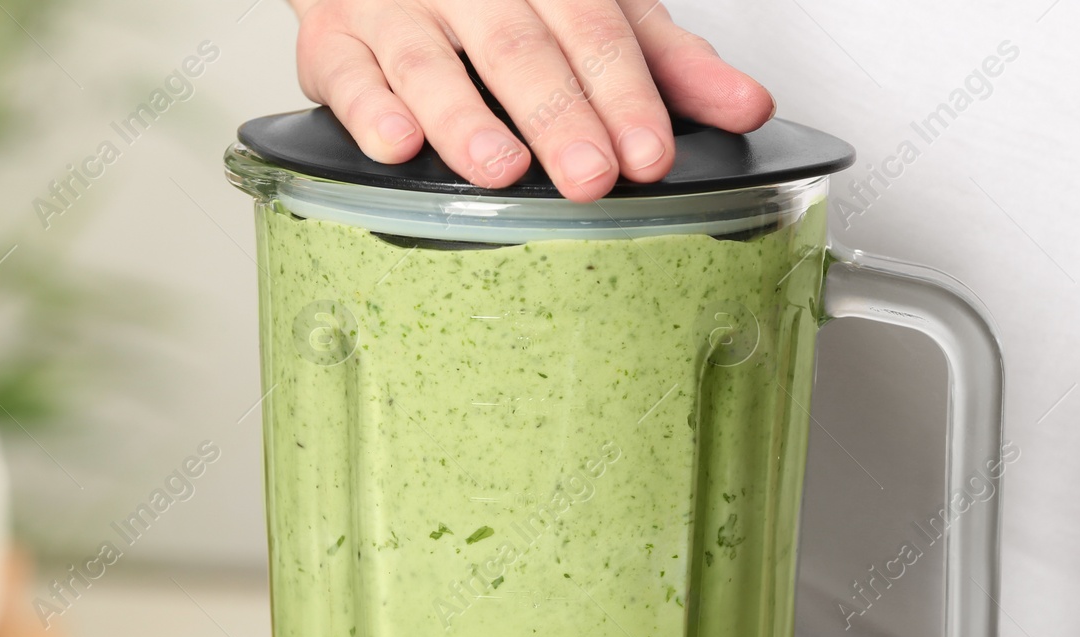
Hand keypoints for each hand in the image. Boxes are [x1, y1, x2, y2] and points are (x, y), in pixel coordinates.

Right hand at [288, 0, 774, 200]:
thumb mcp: (597, 13)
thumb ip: (666, 64)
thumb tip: (746, 106)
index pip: (596, 31)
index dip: (625, 93)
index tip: (649, 154)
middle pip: (519, 49)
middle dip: (557, 116)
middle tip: (589, 176)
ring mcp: (398, 10)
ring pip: (429, 62)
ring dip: (464, 119)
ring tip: (500, 169)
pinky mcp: (333, 40)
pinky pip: (344, 75)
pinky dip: (367, 111)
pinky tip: (396, 146)